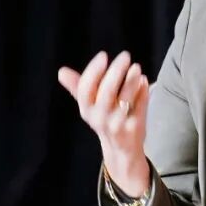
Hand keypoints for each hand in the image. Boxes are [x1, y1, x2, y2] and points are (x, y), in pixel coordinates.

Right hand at [58, 51, 150, 197]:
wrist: (121, 150)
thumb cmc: (105, 120)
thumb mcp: (90, 106)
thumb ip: (79, 87)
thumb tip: (61, 71)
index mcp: (87, 110)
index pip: (86, 90)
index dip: (93, 71)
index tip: (103, 55)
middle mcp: (100, 119)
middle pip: (106, 93)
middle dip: (116, 72)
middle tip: (125, 55)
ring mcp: (118, 124)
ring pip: (125, 100)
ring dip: (131, 81)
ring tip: (136, 67)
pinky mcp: (135, 128)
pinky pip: (140, 107)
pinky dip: (142, 93)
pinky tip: (144, 80)